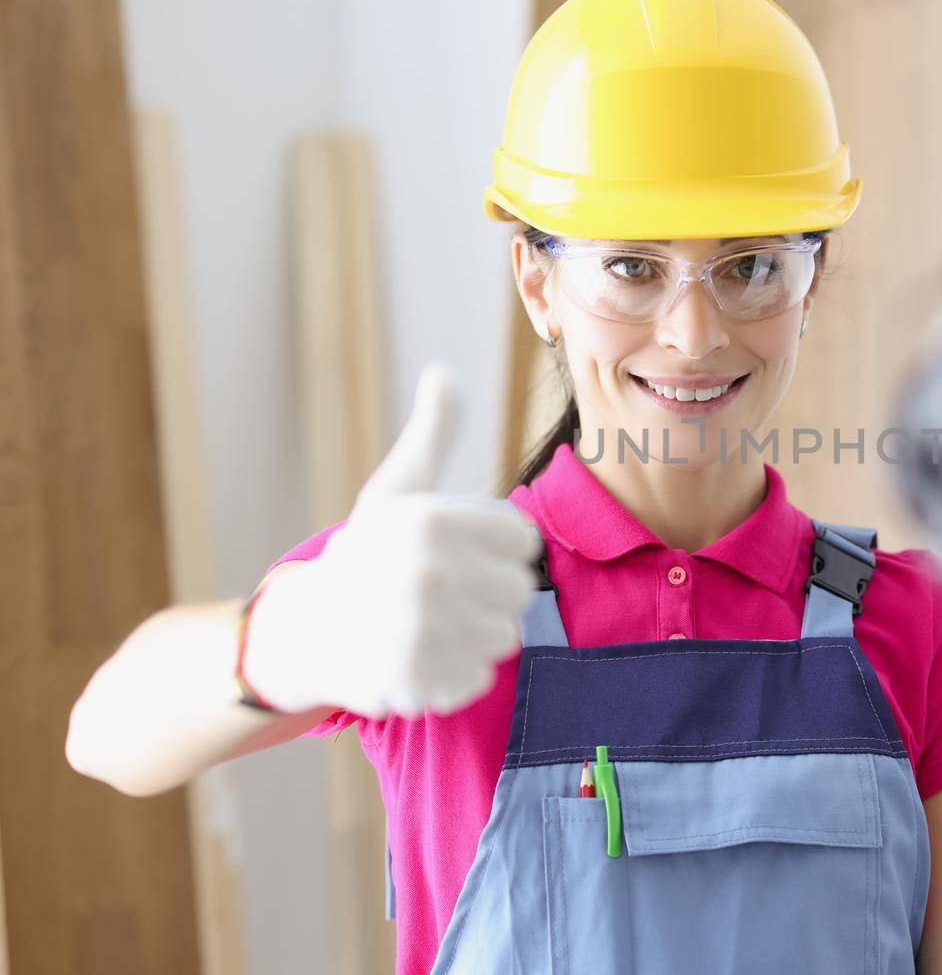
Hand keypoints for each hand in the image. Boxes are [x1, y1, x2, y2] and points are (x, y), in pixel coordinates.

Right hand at [243, 361, 543, 717]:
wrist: (303, 632)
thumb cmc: (365, 554)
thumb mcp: (397, 489)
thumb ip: (432, 433)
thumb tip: (444, 371)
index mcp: (431, 521)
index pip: (524, 540)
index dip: (494, 548)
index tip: (456, 552)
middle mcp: (428, 574)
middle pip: (520, 591)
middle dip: (486, 592)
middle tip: (439, 593)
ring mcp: (422, 634)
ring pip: (506, 638)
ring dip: (474, 635)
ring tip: (427, 624)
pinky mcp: (419, 684)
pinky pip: (480, 679)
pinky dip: (454, 674)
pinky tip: (418, 658)